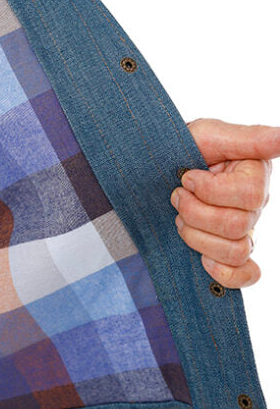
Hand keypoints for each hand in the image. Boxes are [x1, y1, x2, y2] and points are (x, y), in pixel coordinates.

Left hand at [170, 118, 279, 287]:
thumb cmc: (181, 149)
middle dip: (195, 213)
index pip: (250, 195)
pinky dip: (226, 273)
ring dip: (197, 237)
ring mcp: (244, 230)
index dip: (211, 190)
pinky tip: (205, 261)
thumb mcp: (208, 134)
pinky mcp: (230, 252)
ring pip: (235, 251)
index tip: (188, 177)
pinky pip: (246, 274)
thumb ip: (249, 138)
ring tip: (180, 219)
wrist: (152, 172)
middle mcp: (255, 205)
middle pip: (237, 226)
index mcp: (255, 174)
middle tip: (177, 196)